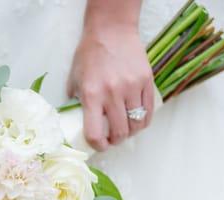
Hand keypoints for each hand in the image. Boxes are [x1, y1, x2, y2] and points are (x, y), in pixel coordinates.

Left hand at [67, 24, 153, 149]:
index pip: (94, 132)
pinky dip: (143, 121)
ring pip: (137, 124)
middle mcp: (112, 93)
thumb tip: (78, 121)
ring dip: (131, 132)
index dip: (98, 145)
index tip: (99, 145)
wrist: (111, 30)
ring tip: (126, 130)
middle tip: (113, 139)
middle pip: (119, 132)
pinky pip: (149, 111)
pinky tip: (137, 120)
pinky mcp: (146, 81)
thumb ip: (75, 100)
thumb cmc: (90, 53)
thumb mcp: (74, 78)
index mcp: (91, 94)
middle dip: (116, 141)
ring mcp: (131, 87)